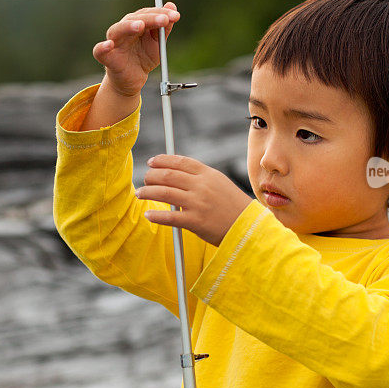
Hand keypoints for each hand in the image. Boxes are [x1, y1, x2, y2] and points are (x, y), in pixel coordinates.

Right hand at [92, 2, 180, 96]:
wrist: (134, 80)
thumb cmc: (143, 58)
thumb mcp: (158, 44)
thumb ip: (165, 27)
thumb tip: (172, 6)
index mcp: (136, 23)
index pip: (147, 13)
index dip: (160, 13)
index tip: (175, 16)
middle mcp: (123, 29)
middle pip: (134, 19)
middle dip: (150, 18)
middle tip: (164, 20)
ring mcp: (114, 42)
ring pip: (117, 30)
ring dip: (128, 26)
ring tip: (140, 26)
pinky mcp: (106, 57)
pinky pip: (100, 51)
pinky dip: (102, 47)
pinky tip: (109, 45)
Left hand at [135, 154, 252, 246]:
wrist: (248, 227)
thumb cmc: (232, 206)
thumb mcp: (219, 183)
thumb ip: (200, 177)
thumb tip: (175, 173)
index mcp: (208, 174)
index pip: (180, 161)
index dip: (162, 160)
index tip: (151, 162)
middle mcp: (201, 186)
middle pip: (168, 175)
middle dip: (151, 176)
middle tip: (144, 179)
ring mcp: (198, 203)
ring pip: (165, 193)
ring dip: (148, 192)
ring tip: (140, 193)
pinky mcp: (195, 221)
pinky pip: (170, 217)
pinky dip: (156, 215)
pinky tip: (148, 215)